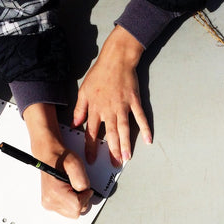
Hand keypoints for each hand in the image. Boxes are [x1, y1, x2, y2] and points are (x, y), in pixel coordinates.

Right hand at [24, 103, 93, 217]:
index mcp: (54, 191)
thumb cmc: (61, 158)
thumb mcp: (75, 163)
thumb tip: (85, 192)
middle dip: (81, 200)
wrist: (50, 156)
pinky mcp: (49, 205)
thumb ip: (82, 179)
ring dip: (77, 202)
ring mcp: (48, 204)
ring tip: (72, 187)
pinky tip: (69, 191)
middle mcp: (49, 200)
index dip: (85, 197)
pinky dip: (71, 202)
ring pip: (72, 213)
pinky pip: (67, 210)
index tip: (85, 187)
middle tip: (78, 186)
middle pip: (75, 212)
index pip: (77, 206)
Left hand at [73, 25, 151, 166]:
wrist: (116, 59)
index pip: (91, 133)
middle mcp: (109, 110)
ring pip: (124, 129)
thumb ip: (79, 110)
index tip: (91, 159)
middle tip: (115, 164)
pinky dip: (145, 128)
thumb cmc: (99, 74)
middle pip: (110, 134)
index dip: (91, 147)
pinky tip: (148, 140)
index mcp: (95, 109)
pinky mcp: (134, 101)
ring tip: (127, 158)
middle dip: (112, 151)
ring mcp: (123, 106)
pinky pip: (140, 117)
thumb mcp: (83, 91)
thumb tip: (75, 125)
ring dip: (126, 144)